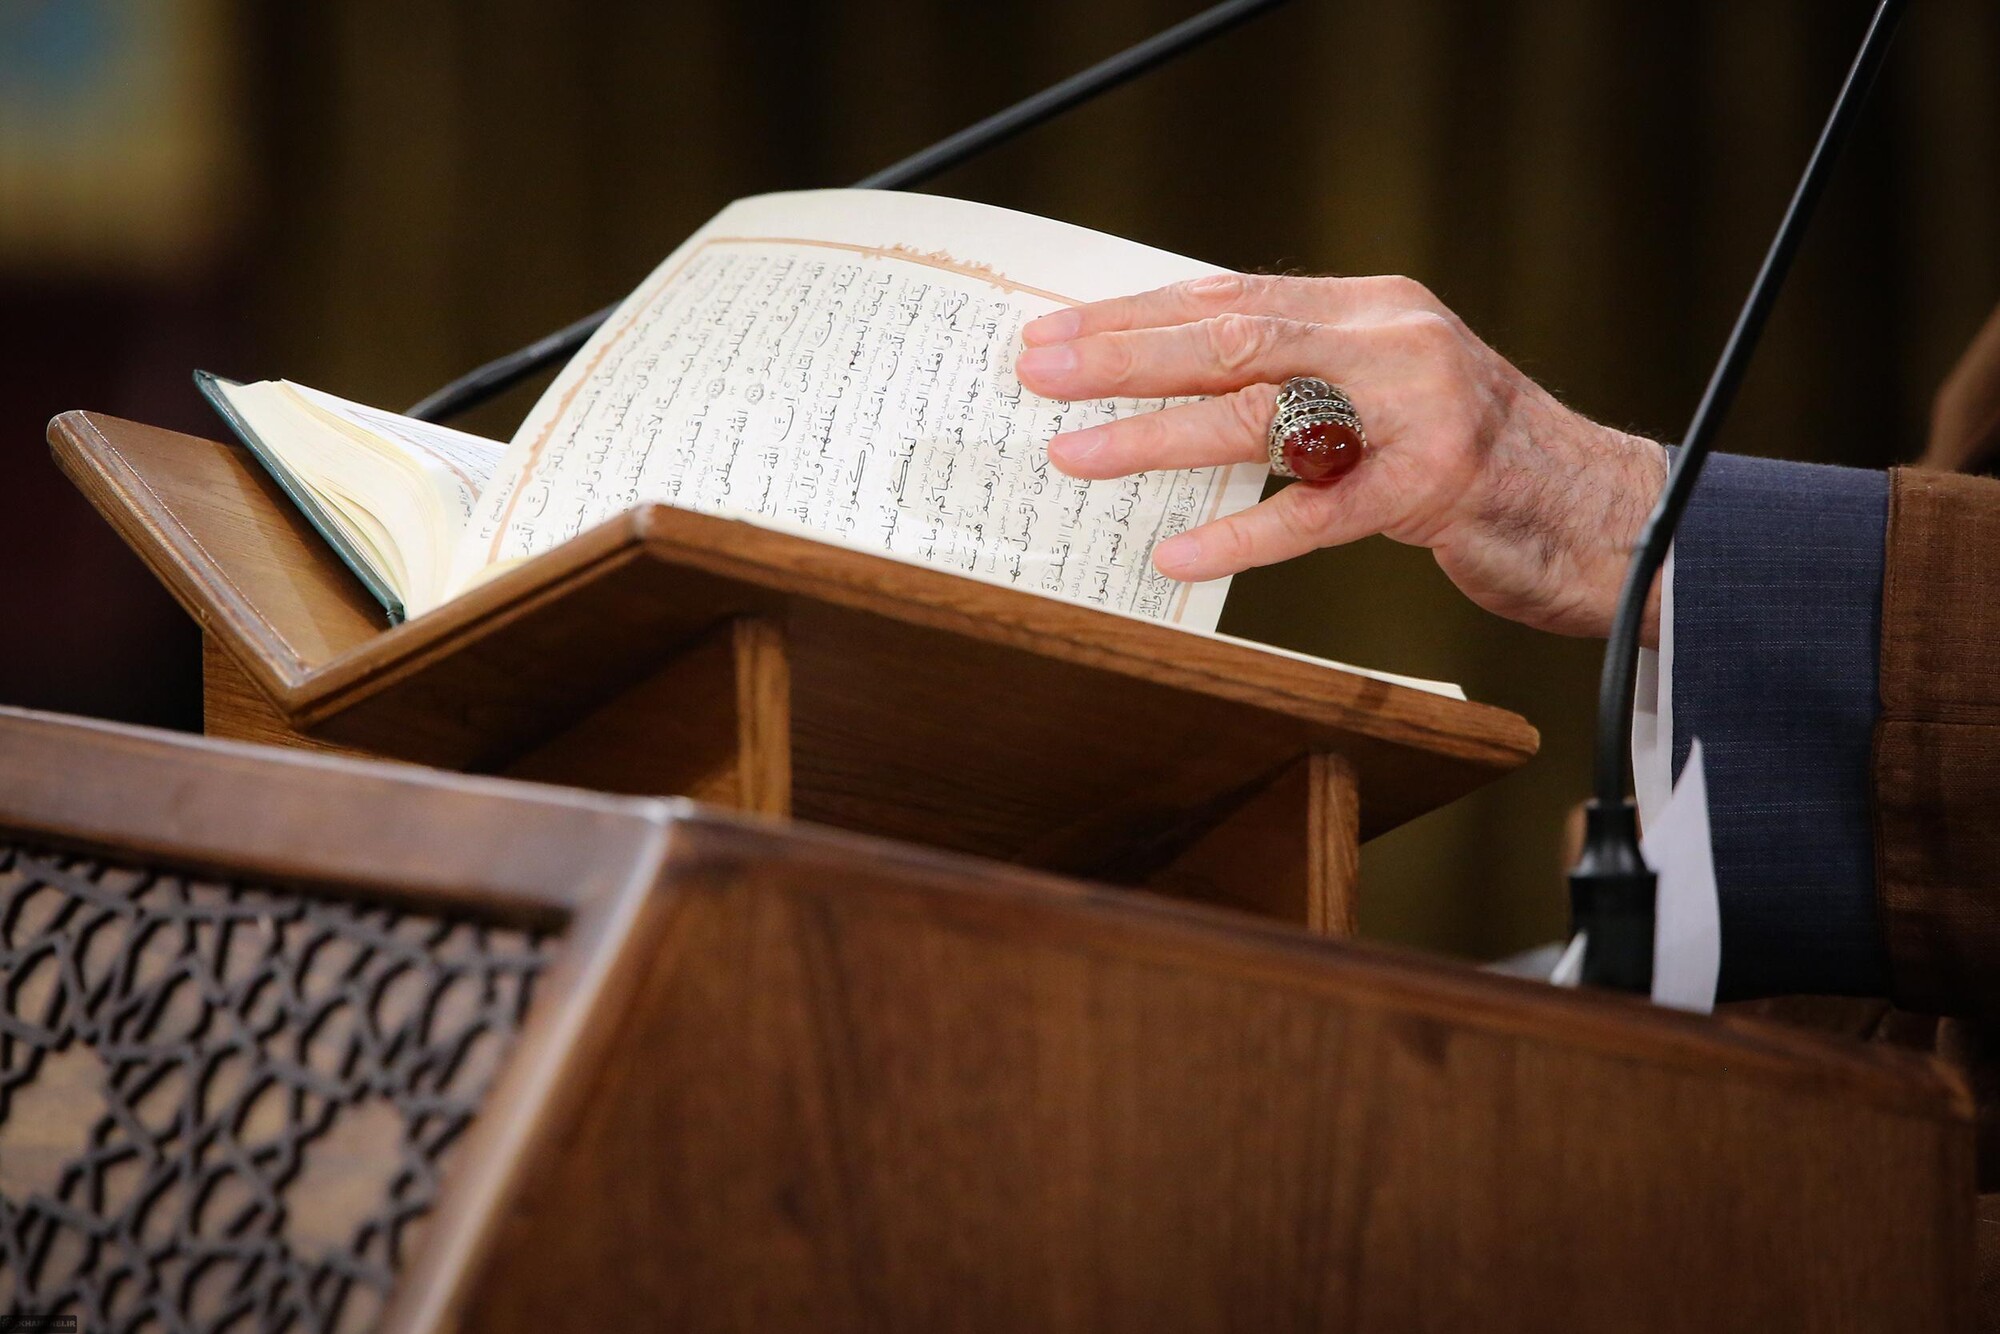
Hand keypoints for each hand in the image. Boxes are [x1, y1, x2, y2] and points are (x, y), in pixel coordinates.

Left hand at [1014, 273, 1667, 643]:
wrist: (1606, 512)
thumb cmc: (1479, 463)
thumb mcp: (1389, 394)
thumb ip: (1304, 381)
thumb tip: (1173, 394)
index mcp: (1373, 308)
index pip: (1231, 298)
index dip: (1134, 317)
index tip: (1053, 332)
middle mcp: (1394, 340)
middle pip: (1231, 339)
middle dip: (1121, 356)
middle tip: (1037, 373)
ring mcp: (1419, 410)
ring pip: (1262, 415)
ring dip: (1154, 437)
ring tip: (1072, 454)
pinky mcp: (1436, 488)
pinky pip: (1318, 515)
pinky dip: (1240, 532)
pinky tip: (1174, 553)